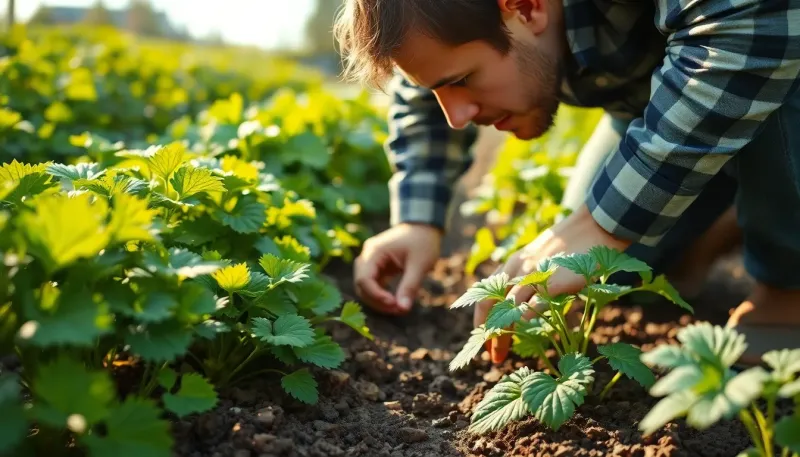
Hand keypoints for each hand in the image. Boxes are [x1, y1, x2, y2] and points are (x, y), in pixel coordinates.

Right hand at [354, 223, 442, 314]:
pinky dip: (382, 295)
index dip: (376, 296)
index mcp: (374, 251)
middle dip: (377, 301)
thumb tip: (403, 309)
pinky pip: (374, 285)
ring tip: (399, 308)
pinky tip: (397, 301)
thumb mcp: (420, 264)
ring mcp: (371, 261)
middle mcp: (367, 256)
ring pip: (366, 287)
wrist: (424, 225)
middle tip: (399, 310)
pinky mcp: (377, 266)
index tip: (395, 305)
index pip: (364, 279)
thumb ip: (410, 286)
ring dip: (379, 301)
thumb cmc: (423, 241)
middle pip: (361, 285)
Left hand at [475, 204, 631, 362]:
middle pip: (491, 306)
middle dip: (487, 333)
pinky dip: (524, 325)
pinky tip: (524, 340)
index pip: (486, 295)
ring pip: (506, 310)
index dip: (481, 319)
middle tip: (491, 355)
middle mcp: (518, 269)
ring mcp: (533, 276)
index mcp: (514, 264)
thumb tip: (529, 307)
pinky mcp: (551, 283)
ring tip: (500, 355)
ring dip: (502, 336)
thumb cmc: (573, 246)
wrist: (594, 227)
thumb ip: (532, 280)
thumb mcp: (543, 259)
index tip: (484, 338)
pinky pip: (530, 309)